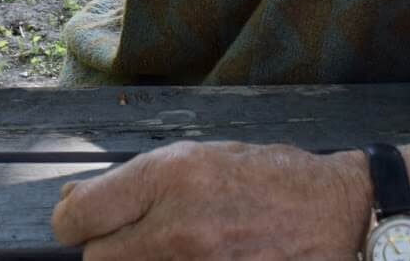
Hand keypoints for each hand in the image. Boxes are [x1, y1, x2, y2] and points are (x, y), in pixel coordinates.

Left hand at [50, 141, 370, 259]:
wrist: (337, 214)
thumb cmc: (269, 179)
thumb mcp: (199, 159)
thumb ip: (136, 182)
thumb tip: (73, 200)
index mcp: (169, 177)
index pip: (79, 217)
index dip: (72, 224)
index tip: (79, 226)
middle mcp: (177, 227)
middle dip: (107, 252)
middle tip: (135, 241)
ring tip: (173, 249)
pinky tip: (200, 258)